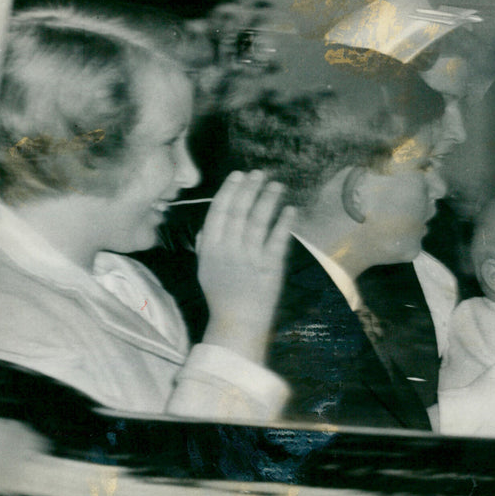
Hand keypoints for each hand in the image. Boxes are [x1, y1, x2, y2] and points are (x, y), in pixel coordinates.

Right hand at [197, 171, 294, 362]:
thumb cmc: (221, 295)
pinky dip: (284, 223)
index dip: (230, 190)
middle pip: (239, 211)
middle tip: (259, 173)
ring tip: (277, 185)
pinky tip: (291, 209)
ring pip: (259, 221)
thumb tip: (207, 225)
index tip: (239, 175)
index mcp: (210, 247)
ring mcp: (250, 257)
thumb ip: (204, 245)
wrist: (237, 322)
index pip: (219, 211)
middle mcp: (229, 249)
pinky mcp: (270, 267)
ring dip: (268, 200)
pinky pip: (277, 240)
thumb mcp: (203, 269)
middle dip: (250, 188)